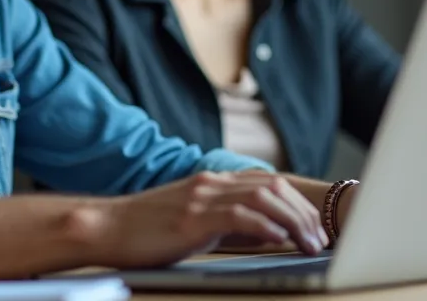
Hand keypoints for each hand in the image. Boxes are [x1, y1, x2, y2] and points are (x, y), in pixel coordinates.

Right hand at [94, 170, 327, 268]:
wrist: (105, 227)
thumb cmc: (146, 232)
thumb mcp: (194, 223)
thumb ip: (229, 224)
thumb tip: (269, 234)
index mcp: (213, 183)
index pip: (268, 183)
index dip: (298, 203)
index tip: (315, 227)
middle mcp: (211, 183)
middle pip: (273, 187)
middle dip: (304, 213)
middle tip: (320, 239)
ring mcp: (201, 197)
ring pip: (263, 198)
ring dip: (293, 221)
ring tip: (309, 245)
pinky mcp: (192, 217)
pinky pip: (239, 216)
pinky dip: (265, 227)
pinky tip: (279, 240)